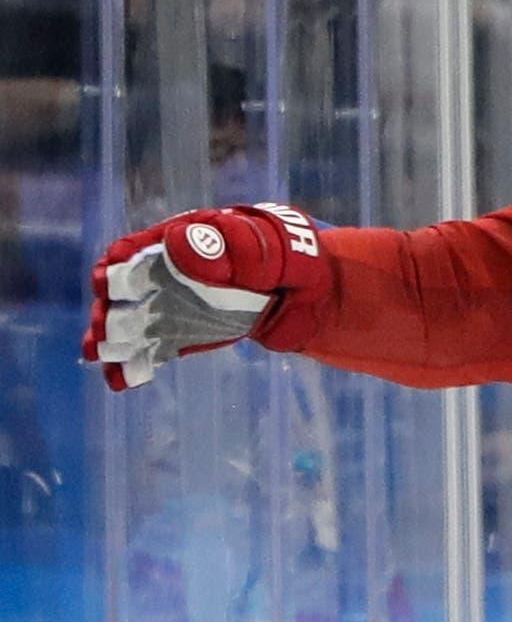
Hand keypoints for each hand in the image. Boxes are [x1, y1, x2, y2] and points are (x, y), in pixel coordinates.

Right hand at [83, 202, 329, 390]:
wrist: (302, 291)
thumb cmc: (281, 257)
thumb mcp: (264, 246)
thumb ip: (231, 245)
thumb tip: (181, 245)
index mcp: (181, 240)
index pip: (140, 248)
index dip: (123, 262)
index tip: (110, 278)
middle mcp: (166, 273)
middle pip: (125, 289)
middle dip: (110, 307)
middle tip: (102, 327)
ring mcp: (171, 305)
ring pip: (132, 321)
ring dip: (113, 337)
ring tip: (98, 354)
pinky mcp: (180, 334)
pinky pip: (153, 349)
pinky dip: (135, 364)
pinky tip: (120, 381)